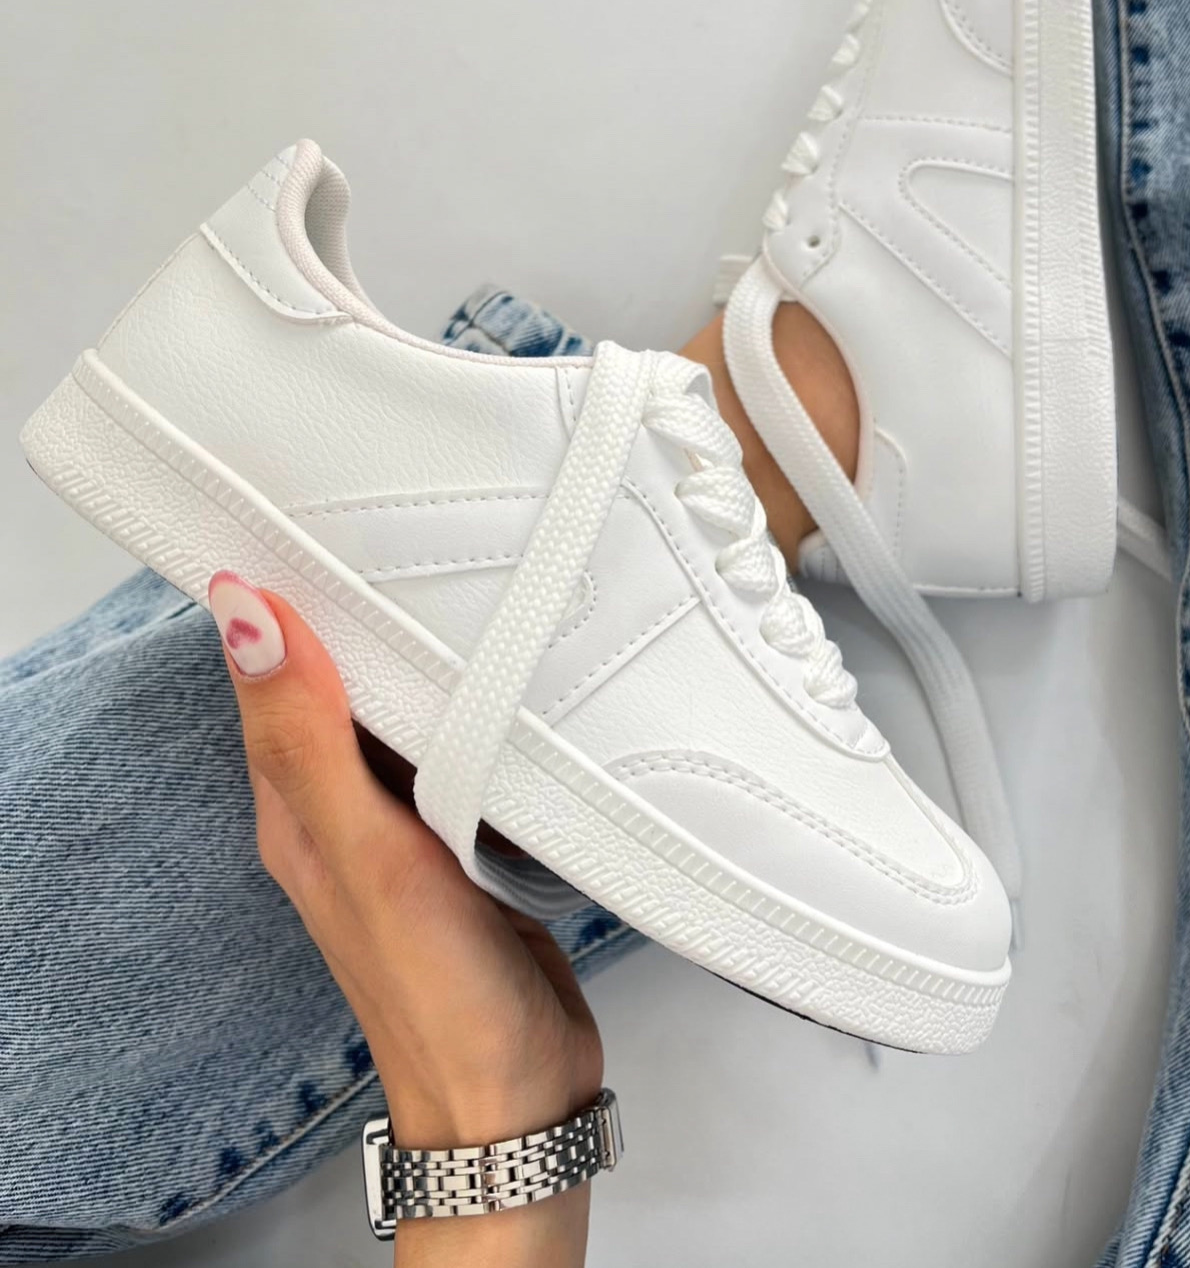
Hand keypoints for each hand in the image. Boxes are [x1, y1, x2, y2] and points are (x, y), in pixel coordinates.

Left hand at [209, 571, 601, 1266]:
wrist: (519, 1094)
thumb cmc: (437, 992)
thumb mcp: (365, 854)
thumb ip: (308, 740)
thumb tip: (242, 615)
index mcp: (299, 809)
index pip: (270, 676)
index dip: (285, 599)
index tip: (321, 521)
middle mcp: (347, 812)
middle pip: (344, 688)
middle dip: (369, 615)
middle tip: (414, 535)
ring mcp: (412, 829)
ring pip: (410, 717)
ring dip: (429, 661)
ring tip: (468, 585)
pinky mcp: (472, 843)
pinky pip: (464, 755)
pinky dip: (480, 712)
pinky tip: (514, 680)